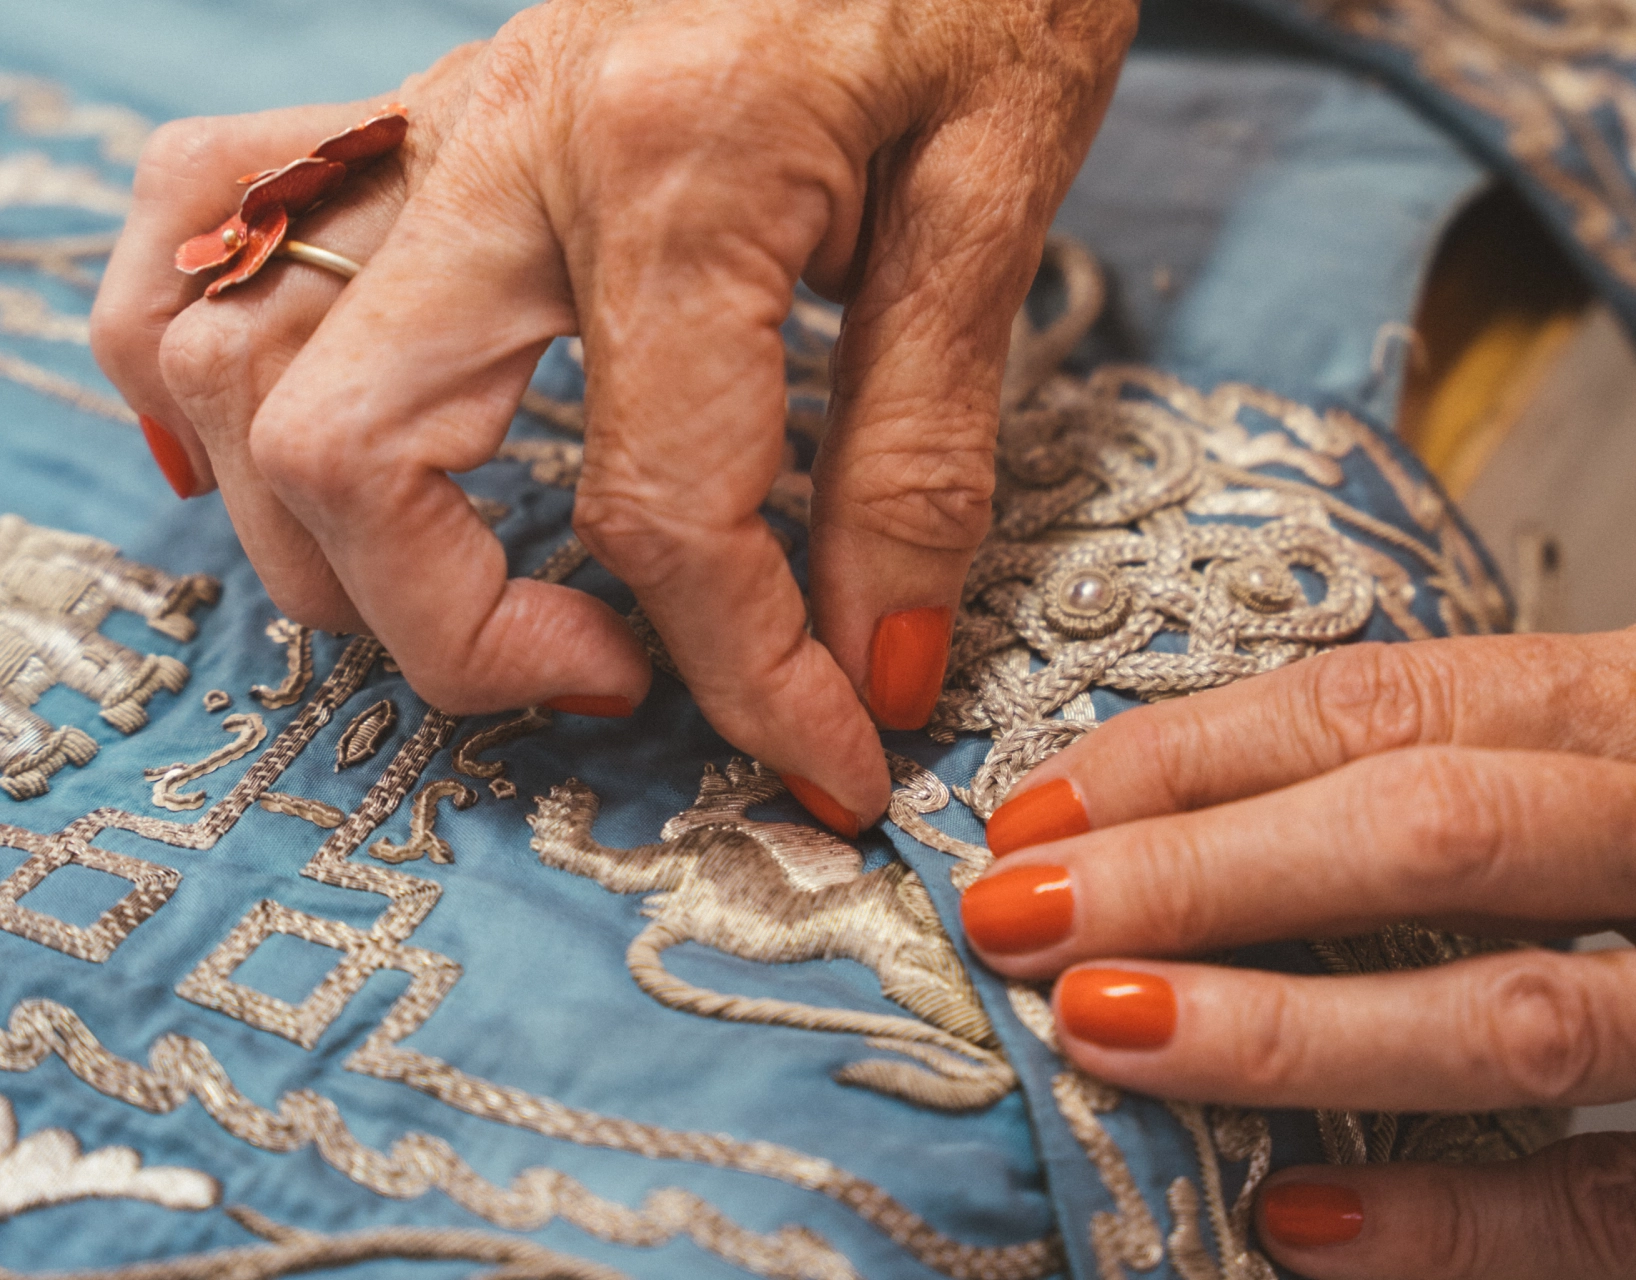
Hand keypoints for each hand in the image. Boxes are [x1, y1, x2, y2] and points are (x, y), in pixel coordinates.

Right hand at [91, 0, 1137, 830]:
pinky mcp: (423, 119)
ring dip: (319, 540)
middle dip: (472, 638)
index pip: (665, 511)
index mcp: (666, 169)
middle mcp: (499, 146)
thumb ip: (919, 448)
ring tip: (474, 603)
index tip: (829, 763)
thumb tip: (873, 665)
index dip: (752, 681)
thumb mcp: (995, 196)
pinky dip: (199, 363)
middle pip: (352, 458)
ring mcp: (431, 125)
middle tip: (622, 675)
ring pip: (223, 354)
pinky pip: (209, 227)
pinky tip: (264, 453)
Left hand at [961, 617, 1635, 1279]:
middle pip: (1437, 828)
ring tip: (1107, 1030)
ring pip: (1527, 1012)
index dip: (1191, 755)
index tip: (1029, 811)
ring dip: (1294, 1031)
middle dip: (1204, 873)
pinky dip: (1465, 1222)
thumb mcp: (1626, 743)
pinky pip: (1632, 1206)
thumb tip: (1168, 825)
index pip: (1387, 701)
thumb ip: (1453, 771)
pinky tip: (1297, 1226)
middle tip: (1018, 916)